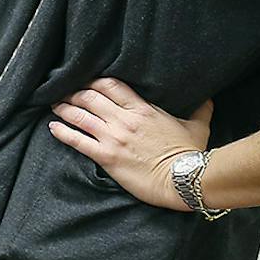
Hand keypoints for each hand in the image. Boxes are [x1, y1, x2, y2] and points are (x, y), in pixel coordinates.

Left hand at [48, 77, 212, 210]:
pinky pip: (77, 141)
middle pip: (90, 97)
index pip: (111, 85)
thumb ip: (199, 108)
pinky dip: (62, 132)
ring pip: (79, 116)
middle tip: (63, 90)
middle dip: (74, 92)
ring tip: (54, 104)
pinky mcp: (106, 156)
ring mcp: (113, 138)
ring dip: (63, 108)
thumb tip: (206, 96)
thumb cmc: (191, 154)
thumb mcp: (198, 126)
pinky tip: (52, 127)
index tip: (85, 79)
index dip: (94, 80)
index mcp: (143, 109)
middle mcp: (124, 120)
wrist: (183, 180)